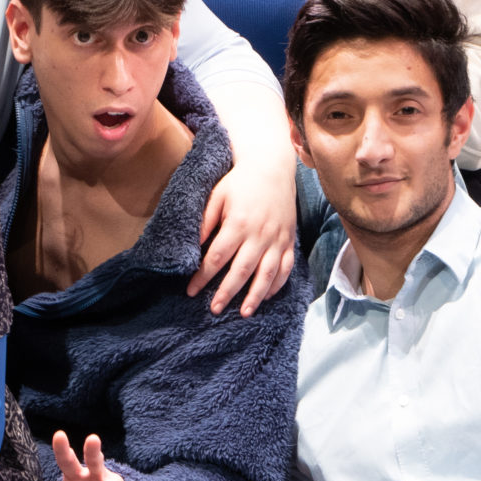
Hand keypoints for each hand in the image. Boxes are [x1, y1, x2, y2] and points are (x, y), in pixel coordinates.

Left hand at [190, 156, 298, 315]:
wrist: (272, 167)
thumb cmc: (239, 182)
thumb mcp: (217, 195)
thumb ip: (205, 221)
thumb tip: (193, 246)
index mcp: (238, 223)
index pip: (217, 257)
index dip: (202, 276)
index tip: (190, 291)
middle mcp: (260, 234)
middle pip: (241, 271)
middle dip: (226, 292)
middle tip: (214, 309)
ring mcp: (277, 239)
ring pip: (266, 274)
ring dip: (255, 296)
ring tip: (243, 313)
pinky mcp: (289, 240)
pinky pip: (285, 267)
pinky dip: (277, 284)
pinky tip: (266, 296)